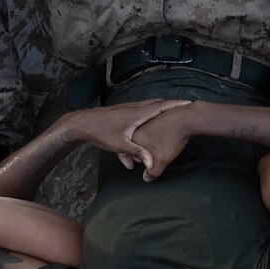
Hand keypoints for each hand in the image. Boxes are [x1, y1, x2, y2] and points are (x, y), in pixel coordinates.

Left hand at [68, 98, 190, 171]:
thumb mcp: (120, 144)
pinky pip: (142, 108)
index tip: (187, 103)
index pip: (160, 106)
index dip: (175, 105)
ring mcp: (128, 108)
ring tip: (172, 108)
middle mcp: (134, 108)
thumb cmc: (101, 132)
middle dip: (171, 104)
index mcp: (137, 114)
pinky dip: (151, 110)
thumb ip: (138, 153)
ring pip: (148, 105)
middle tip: (183, 104)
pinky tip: (150, 115)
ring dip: (160, 107)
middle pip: (157, 103)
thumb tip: (152, 165)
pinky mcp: (123, 110)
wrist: (81, 122)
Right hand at [129, 103, 198, 180]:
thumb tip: (147, 178)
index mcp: (133, 137)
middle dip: (133, 152)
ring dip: (142, 144)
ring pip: (140, 134)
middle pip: (130, 142)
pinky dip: (151, 136)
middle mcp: (136, 126)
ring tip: (148, 152)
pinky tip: (159, 140)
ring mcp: (146, 120)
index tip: (131, 166)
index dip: (127, 159)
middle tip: (137, 161)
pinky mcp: (155, 117)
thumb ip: (152, 172)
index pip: (124, 150)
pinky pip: (149, 128)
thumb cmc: (171, 139)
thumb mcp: (160, 162)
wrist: (184, 119)